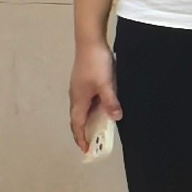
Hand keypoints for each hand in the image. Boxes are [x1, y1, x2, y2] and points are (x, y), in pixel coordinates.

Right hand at [68, 42, 118, 156]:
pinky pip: (87, 102)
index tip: (86, 150)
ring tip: (98, 131)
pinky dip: (92, 111)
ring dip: (88, 122)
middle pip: (78, 119)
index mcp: (78, 99)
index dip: (81, 138)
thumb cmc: (96, 63)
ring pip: (82, 110)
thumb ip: (110, 102)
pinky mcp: (84, 82)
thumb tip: (116, 119)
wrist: (90, 41)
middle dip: (83, 133)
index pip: (77, 124)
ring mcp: (79, 88)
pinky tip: (102, 110)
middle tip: (92, 144)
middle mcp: (76, 96)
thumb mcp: (106, 84)